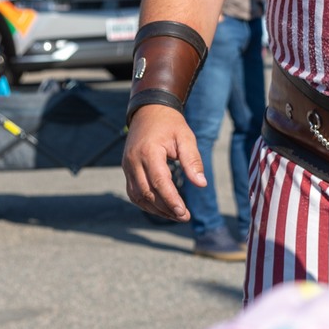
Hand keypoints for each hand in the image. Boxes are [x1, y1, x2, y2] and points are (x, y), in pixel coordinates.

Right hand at [122, 103, 205, 219]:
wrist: (149, 111)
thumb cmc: (171, 125)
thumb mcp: (186, 138)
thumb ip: (193, 160)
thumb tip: (201, 184)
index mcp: (149, 152)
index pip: (159, 182)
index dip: (171, 200)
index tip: (184, 213)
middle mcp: (134, 161)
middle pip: (148, 193)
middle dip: (166, 208)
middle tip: (185, 217)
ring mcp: (127, 166)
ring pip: (138, 196)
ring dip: (156, 209)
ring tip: (176, 216)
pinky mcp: (126, 169)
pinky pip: (133, 192)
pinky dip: (146, 203)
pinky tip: (162, 208)